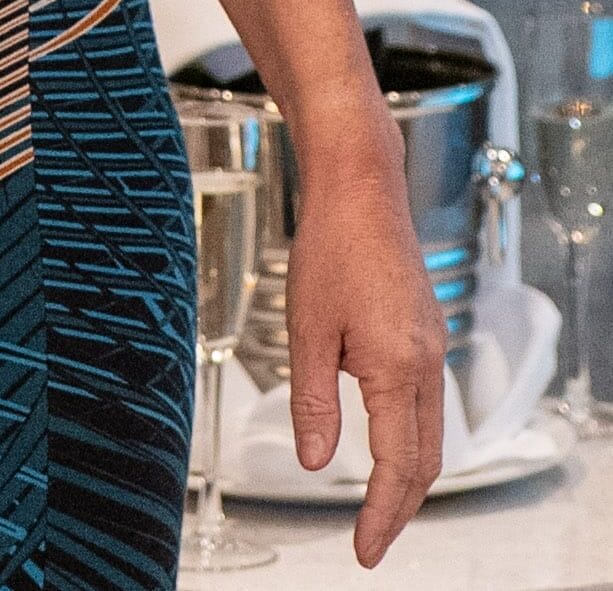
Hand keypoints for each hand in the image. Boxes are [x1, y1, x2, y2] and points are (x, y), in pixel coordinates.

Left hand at [285, 160, 447, 567]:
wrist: (361, 189)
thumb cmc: (331, 246)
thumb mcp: (307, 329)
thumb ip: (313, 402)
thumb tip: (316, 462)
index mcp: (397, 366)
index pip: (397, 465)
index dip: (382, 515)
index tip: (364, 549)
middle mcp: (426, 360)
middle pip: (425, 458)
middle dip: (401, 506)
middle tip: (371, 540)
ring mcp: (432, 345)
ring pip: (431, 431)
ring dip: (409, 474)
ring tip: (378, 506)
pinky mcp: (426, 331)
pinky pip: (427, 399)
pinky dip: (411, 434)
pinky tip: (386, 440)